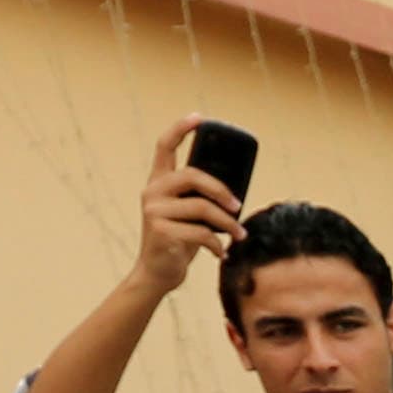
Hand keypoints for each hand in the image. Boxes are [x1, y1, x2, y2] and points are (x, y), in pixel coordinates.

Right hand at [137, 116, 245, 291]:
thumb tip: (236, 193)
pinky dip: (217, 244)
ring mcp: (154, 212)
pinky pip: (200, 232)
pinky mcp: (160, 232)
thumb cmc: (178, 241)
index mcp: (159, 182)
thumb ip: (199, 197)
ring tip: (239, 235)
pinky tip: (221, 252)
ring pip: (201, 208)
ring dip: (227, 223)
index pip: (165, 146)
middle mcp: (153, 192)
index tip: (199, 117)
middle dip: (221, 190)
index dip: (181, 128)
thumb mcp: (188, 214)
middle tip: (238, 206)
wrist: (156, 275)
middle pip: (192, 175)